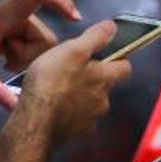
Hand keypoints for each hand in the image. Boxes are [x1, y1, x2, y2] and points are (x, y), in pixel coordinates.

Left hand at [0, 0, 79, 71]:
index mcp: (8, 11)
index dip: (59, 0)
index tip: (75, 18)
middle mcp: (19, 13)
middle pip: (45, 39)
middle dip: (27, 55)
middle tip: (4, 60)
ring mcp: (23, 22)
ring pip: (43, 47)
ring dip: (25, 58)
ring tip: (3, 59)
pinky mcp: (23, 30)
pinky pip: (37, 49)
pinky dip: (24, 58)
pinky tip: (7, 61)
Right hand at [15, 20, 132, 146]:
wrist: (34, 123)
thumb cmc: (52, 83)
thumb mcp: (72, 50)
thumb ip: (95, 38)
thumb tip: (112, 28)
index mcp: (105, 79)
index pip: (125, 67)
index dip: (118, 59)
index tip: (106, 53)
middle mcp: (102, 102)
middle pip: (104, 86)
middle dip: (92, 78)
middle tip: (70, 69)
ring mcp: (89, 121)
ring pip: (88, 103)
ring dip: (77, 95)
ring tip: (55, 87)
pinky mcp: (73, 133)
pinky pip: (73, 118)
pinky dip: (65, 111)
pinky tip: (49, 105)